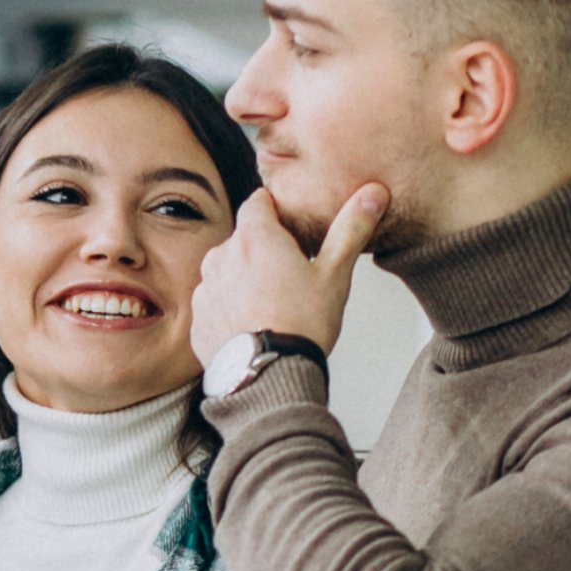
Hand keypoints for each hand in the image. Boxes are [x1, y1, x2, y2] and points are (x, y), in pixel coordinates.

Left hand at [190, 182, 388, 367]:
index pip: (257, 202)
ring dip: (246, 278)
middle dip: (264, 248)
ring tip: (275, 303)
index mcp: (254, 238)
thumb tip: (372, 194)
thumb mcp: (335, 274)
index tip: (290, 223)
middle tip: (291, 272)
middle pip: (243, 239)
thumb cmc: (302, 324)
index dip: (275, 209)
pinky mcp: (198, 317)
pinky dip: (232, 307)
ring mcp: (205, 288)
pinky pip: (216, 302)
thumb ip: (350, 229)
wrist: (267, 376)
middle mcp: (221, 257)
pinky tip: (255, 323)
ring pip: (227, 270)